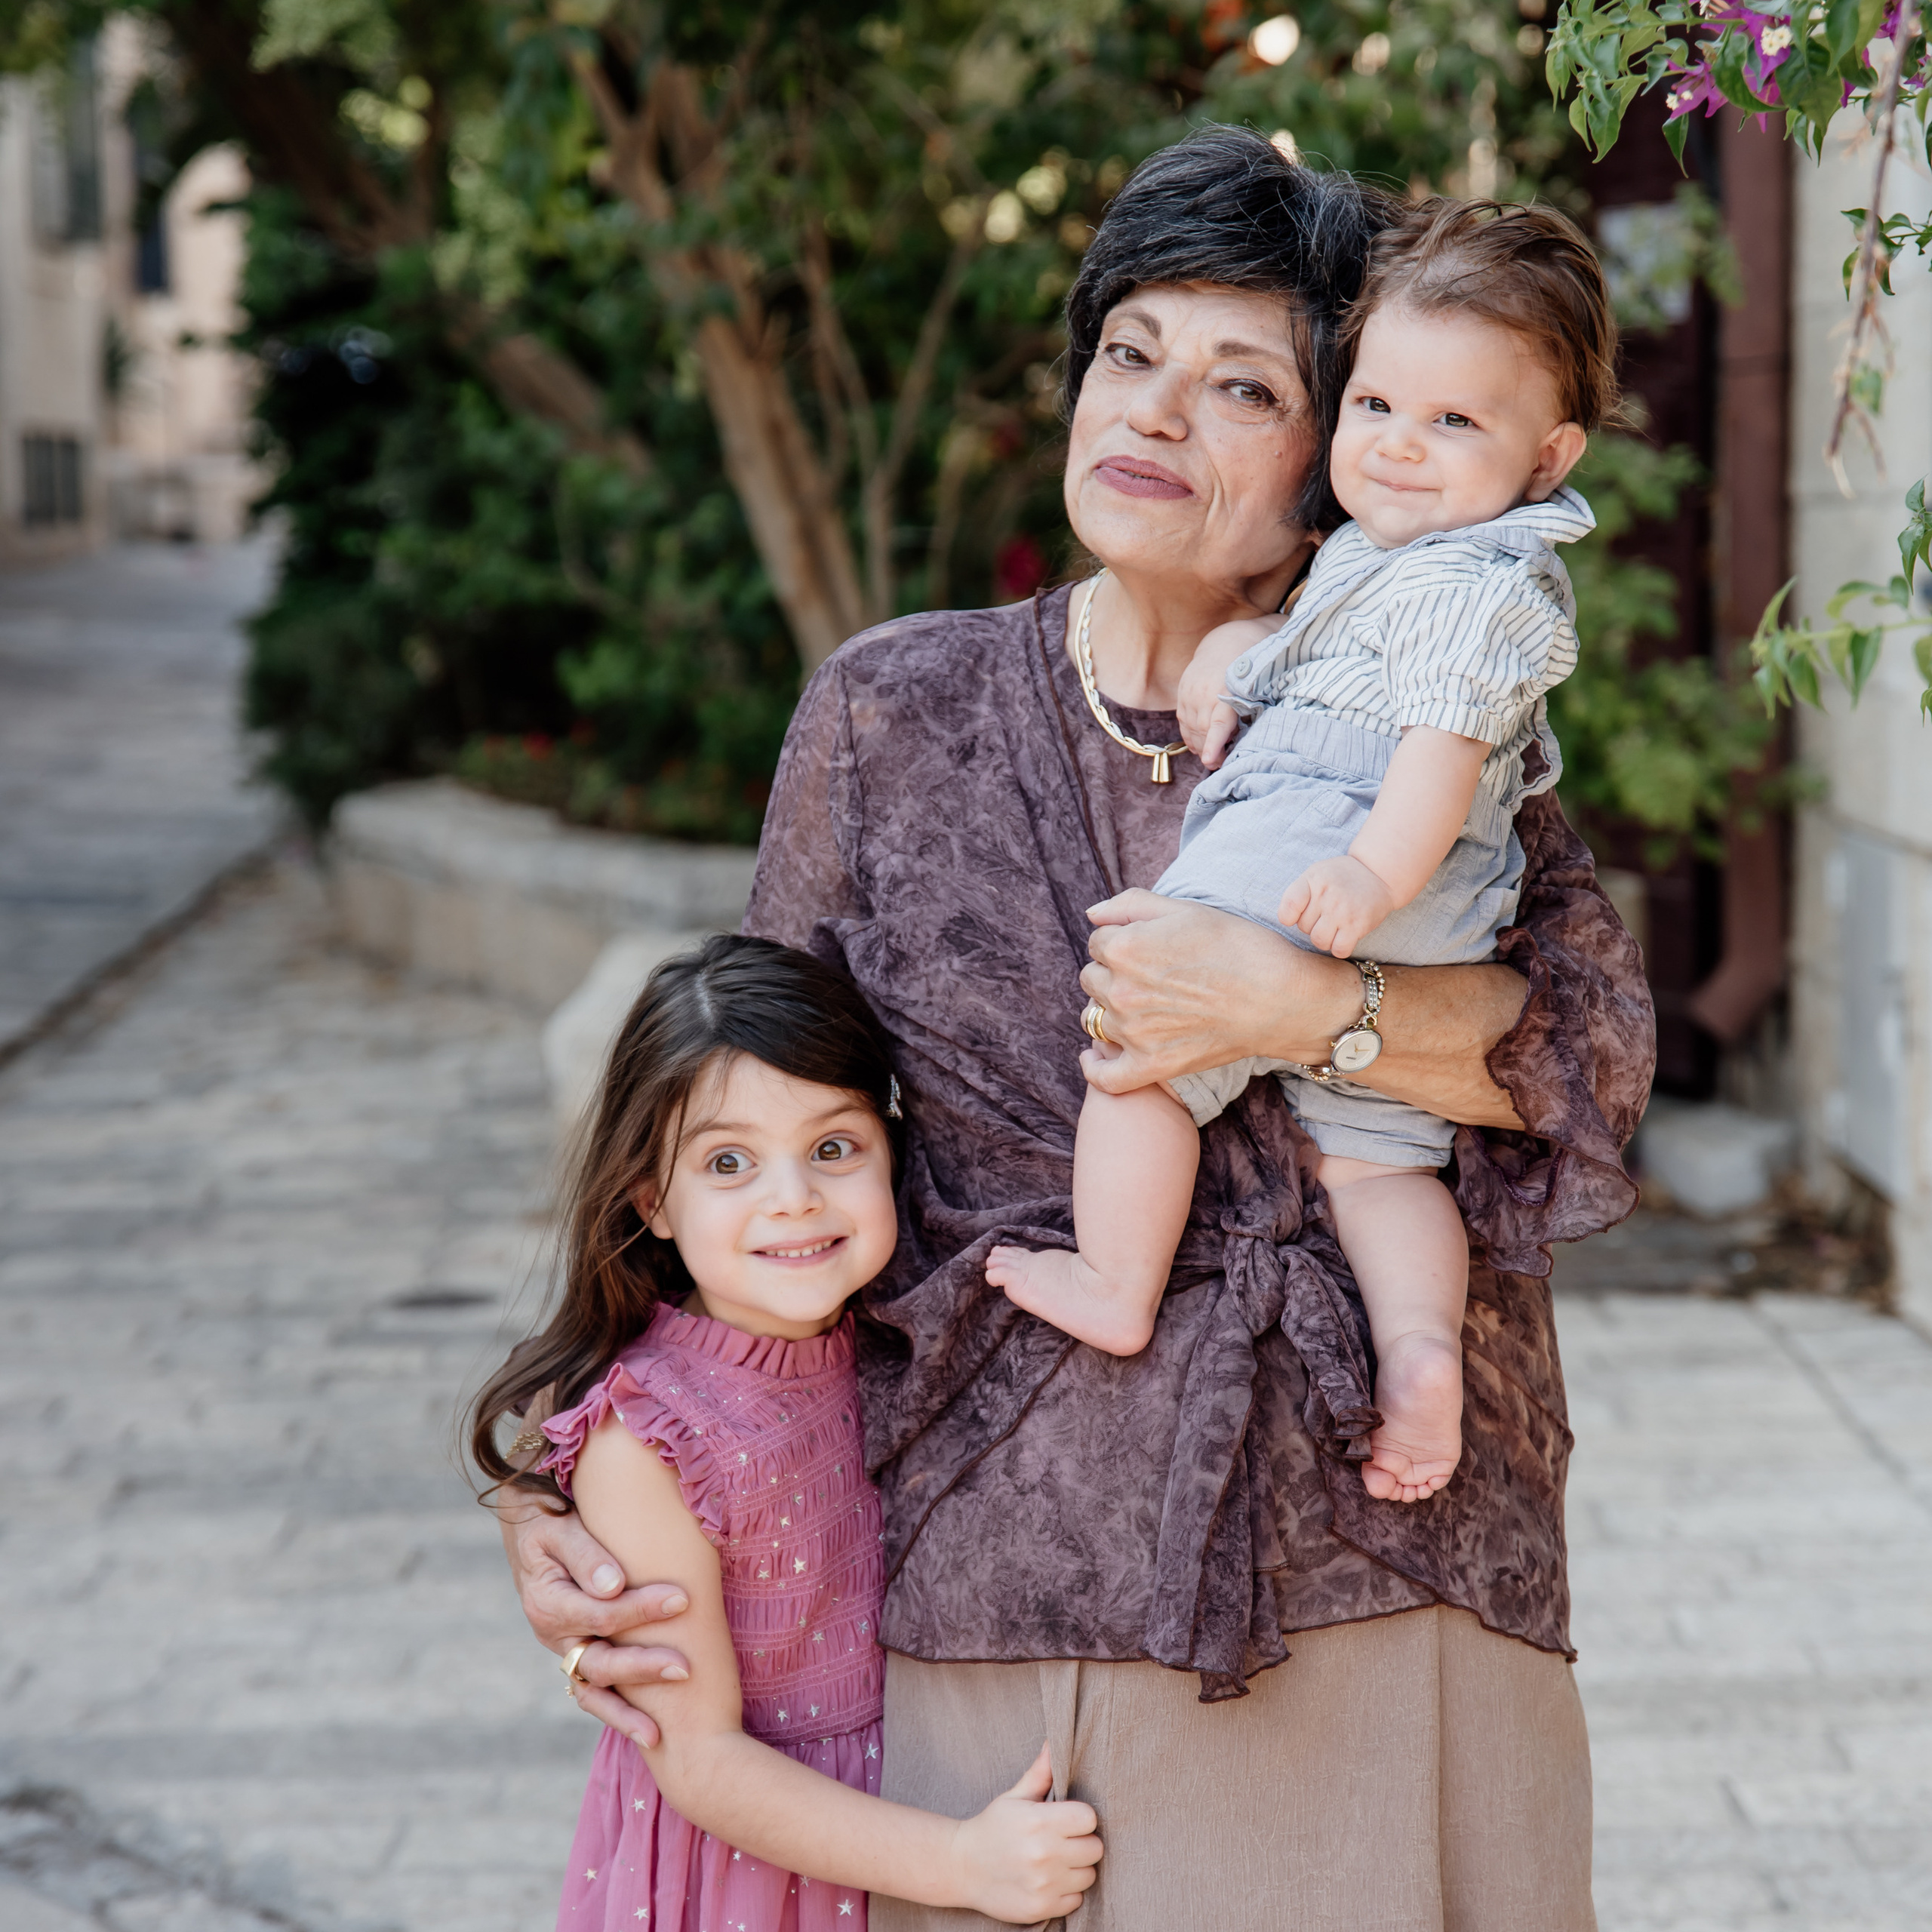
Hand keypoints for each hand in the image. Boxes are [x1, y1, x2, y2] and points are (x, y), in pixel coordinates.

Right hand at [502, 1503, 692, 1747]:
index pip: (600, 1613)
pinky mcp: (578, 1656)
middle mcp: (553, 1635)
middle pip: (598, 1661)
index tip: (682, 1598)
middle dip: (642, 1668)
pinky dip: (617, 1712)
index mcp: (547, 1602)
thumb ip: (586, 1555)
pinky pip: (595, 1693)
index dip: (641, 1609)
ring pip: (594, 1689)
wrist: (534, 1536)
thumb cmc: (552, 1524)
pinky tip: (647, 1731)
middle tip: (685, 1667)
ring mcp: (565, 1650)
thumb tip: (614, 1586)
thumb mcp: (561, 1529)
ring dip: (625, 1712)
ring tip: (657, 1735)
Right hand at [948, 1743, 1102, 1922]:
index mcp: (1039, 1821)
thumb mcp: (1014, 1797)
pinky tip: (1048, 1880)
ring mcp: (1043, 1884)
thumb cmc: (992, 1827)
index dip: (1081, 1818)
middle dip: (1082, 1842)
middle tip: (1063, 1841)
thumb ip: (1041, 1773)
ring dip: (1076, 1868)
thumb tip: (1056, 1741)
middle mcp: (1044, 1854)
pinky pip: (1076, 1900)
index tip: (1068, 1819)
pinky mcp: (1041, 1908)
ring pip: (1089, 1875)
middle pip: (1094, 1848)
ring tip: (1056, 1861)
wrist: (961, 1867)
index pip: (1089, 1818)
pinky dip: (1066, 1892)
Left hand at [1079, 890, 1363, 1093]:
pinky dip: (1095, 1067)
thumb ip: (1130, 905)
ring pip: (1094, 1018)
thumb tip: (1092, 915)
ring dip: (1109, 1010)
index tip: (1151, 946)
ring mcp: (1134, 1032)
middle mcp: (1121, 991)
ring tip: (1141, 1006)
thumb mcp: (1185, 909)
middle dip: (1112, 973)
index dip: (1122, 940)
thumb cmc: (1237, 946)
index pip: (1098, 942)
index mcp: (1124, 948)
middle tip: (1151, 975)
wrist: (1279, 997)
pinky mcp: (1151, 1065)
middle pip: (1092, 978)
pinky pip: (1104, 1076)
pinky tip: (1095, 1056)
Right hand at [1176, 619, 1271, 767]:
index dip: (1213, 744)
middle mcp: (1204, 692)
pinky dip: (1190, 736)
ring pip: (1191, 729)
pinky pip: (1183, 722)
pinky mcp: (1182, 693)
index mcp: (1226, 691)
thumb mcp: (1256, 688)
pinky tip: (1199, 744)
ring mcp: (1190, 692)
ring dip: (1200, 745)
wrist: (1226, 643)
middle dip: (1211, 751)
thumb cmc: (1249, 670)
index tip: (1210, 761)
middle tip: (1222, 762)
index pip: (1218, 724)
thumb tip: (1248, 742)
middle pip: (1203, 731)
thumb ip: (1250, 713)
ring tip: (1212, 754)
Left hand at [1279, 856, 1395, 958]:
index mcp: (1312, 880)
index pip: (1289, 908)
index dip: (1289, 918)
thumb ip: (1298, 892)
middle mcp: (1327, 895)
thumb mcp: (1316, 874)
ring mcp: (1342, 911)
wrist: (1379, 874)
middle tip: (1326, 916)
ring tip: (1333, 927)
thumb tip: (1286, 920)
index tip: (1297, 915)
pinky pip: (1339, 950)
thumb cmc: (1341, 877)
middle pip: (1303, 928)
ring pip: (1319, 941)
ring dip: (1325, 939)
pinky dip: (1339, 948)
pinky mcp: (1358, 925)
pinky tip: (1344, 937)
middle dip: (1312, 925)